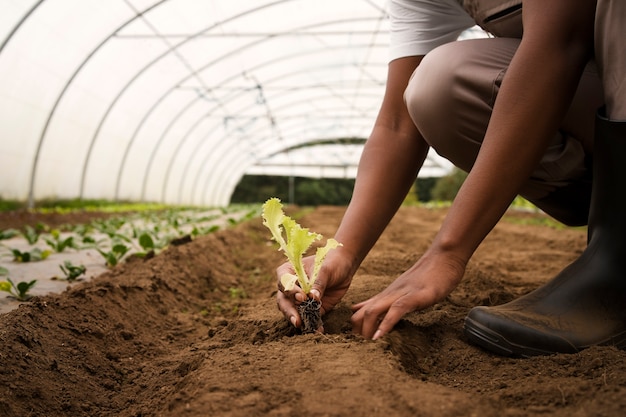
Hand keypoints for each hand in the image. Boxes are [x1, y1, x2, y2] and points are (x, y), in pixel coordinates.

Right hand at [276, 250, 353, 328]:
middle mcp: (292, 286)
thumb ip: (319, 282)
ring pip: (293, 311)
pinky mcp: (311, 308)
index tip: (301, 297)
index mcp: (290, 271)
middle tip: (297, 320)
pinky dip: (312, 324)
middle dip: (289, 311)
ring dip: (297, 319)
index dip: (290, 290)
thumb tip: (313, 298)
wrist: (344, 267)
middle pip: (283, 300)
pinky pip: (309, 318)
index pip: (283, 281)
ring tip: (303, 326)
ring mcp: (300, 299)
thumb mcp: (326, 269)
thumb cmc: (332, 262)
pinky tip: (317, 329)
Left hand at [351, 248, 465, 338]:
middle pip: (362, 313)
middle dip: (357, 333)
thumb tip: (365, 308)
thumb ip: (386, 299)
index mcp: (387, 295)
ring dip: (367, 330)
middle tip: (359, 349)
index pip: (360, 312)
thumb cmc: (427, 275)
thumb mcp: (403, 289)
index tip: (357, 344)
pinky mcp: (415, 296)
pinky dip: (386, 324)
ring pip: (374, 311)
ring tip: (366, 346)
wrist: (444, 258)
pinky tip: (381, 336)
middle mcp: (389, 295)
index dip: (355, 329)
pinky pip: (396, 310)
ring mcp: (401, 294)